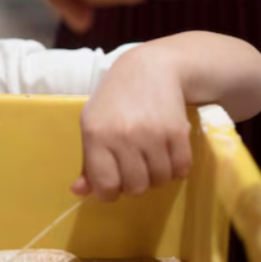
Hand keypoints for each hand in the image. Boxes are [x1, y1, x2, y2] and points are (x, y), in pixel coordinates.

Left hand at [72, 44, 192, 199]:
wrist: (150, 69)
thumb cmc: (115, 100)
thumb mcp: (93, 124)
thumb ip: (88, 161)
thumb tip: (79, 192)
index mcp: (96, 135)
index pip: (105, 185)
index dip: (109, 192)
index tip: (114, 185)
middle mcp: (123, 136)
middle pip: (135, 187)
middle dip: (135, 184)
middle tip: (136, 168)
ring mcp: (152, 134)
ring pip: (159, 180)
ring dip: (157, 175)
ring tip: (152, 158)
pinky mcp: (177, 132)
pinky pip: (181, 169)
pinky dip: (177, 168)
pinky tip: (169, 154)